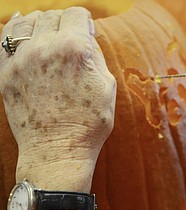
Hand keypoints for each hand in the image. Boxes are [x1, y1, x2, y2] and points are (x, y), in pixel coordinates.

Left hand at [0, 7, 115, 191]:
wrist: (58, 151)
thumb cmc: (89, 123)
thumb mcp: (107, 87)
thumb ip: (96, 56)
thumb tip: (87, 38)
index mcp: (75, 49)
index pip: (77, 14)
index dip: (85, 20)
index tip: (86, 28)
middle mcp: (46, 47)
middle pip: (53, 15)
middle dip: (65, 23)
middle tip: (71, 36)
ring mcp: (22, 59)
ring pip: (29, 21)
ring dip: (42, 24)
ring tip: (50, 35)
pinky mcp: (6, 73)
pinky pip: (5, 38)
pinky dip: (16, 27)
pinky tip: (23, 24)